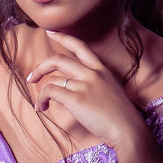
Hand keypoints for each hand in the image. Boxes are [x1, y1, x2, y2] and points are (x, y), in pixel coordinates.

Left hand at [25, 31, 146, 151]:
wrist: (129, 131)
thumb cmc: (122, 119)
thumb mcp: (112, 93)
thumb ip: (96, 87)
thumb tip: (75, 91)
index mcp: (103, 70)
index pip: (81, 46)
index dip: (63, 37)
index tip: (50, 31)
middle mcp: (93, 73)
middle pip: (59, 59)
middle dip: (42, 67)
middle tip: (33, 77)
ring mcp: (84, 85)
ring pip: (52, 78)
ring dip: (41, 91)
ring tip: (41, 104)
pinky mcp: (76, 98)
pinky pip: (49, 92)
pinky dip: (41, 99)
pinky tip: (42, 108)